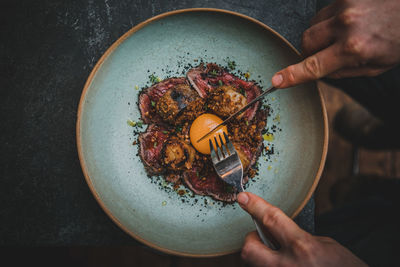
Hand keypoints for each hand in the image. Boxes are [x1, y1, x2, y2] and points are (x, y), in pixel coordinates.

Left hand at [237, 192, 366, 266]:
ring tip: (283, 256)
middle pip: (249, 249)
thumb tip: (277, 232)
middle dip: (251, 240)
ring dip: (263, 256)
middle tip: (263, 238)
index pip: (271, 220)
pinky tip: (288, 264)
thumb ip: (298, 236)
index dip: (255, 206)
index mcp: (303, 248)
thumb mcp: (327, 245)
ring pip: (255, 264)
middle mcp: (287, 266)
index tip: (244, 198)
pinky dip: (273, 264)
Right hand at [271, 0, 399, 87]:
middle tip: (325, 54)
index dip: (293, 75)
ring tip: (344, 33)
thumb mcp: (376, 67)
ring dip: (321, 33)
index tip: (277, 81)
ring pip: (313, 24)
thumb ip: (343, 72)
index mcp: (353, 49)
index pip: (313, 66)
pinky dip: (333, 19)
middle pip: (306, 41)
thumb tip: (321, 72)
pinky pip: (326, 9)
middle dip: (310, 51)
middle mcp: (346, 25)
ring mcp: (346, 5)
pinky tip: (351, 20)